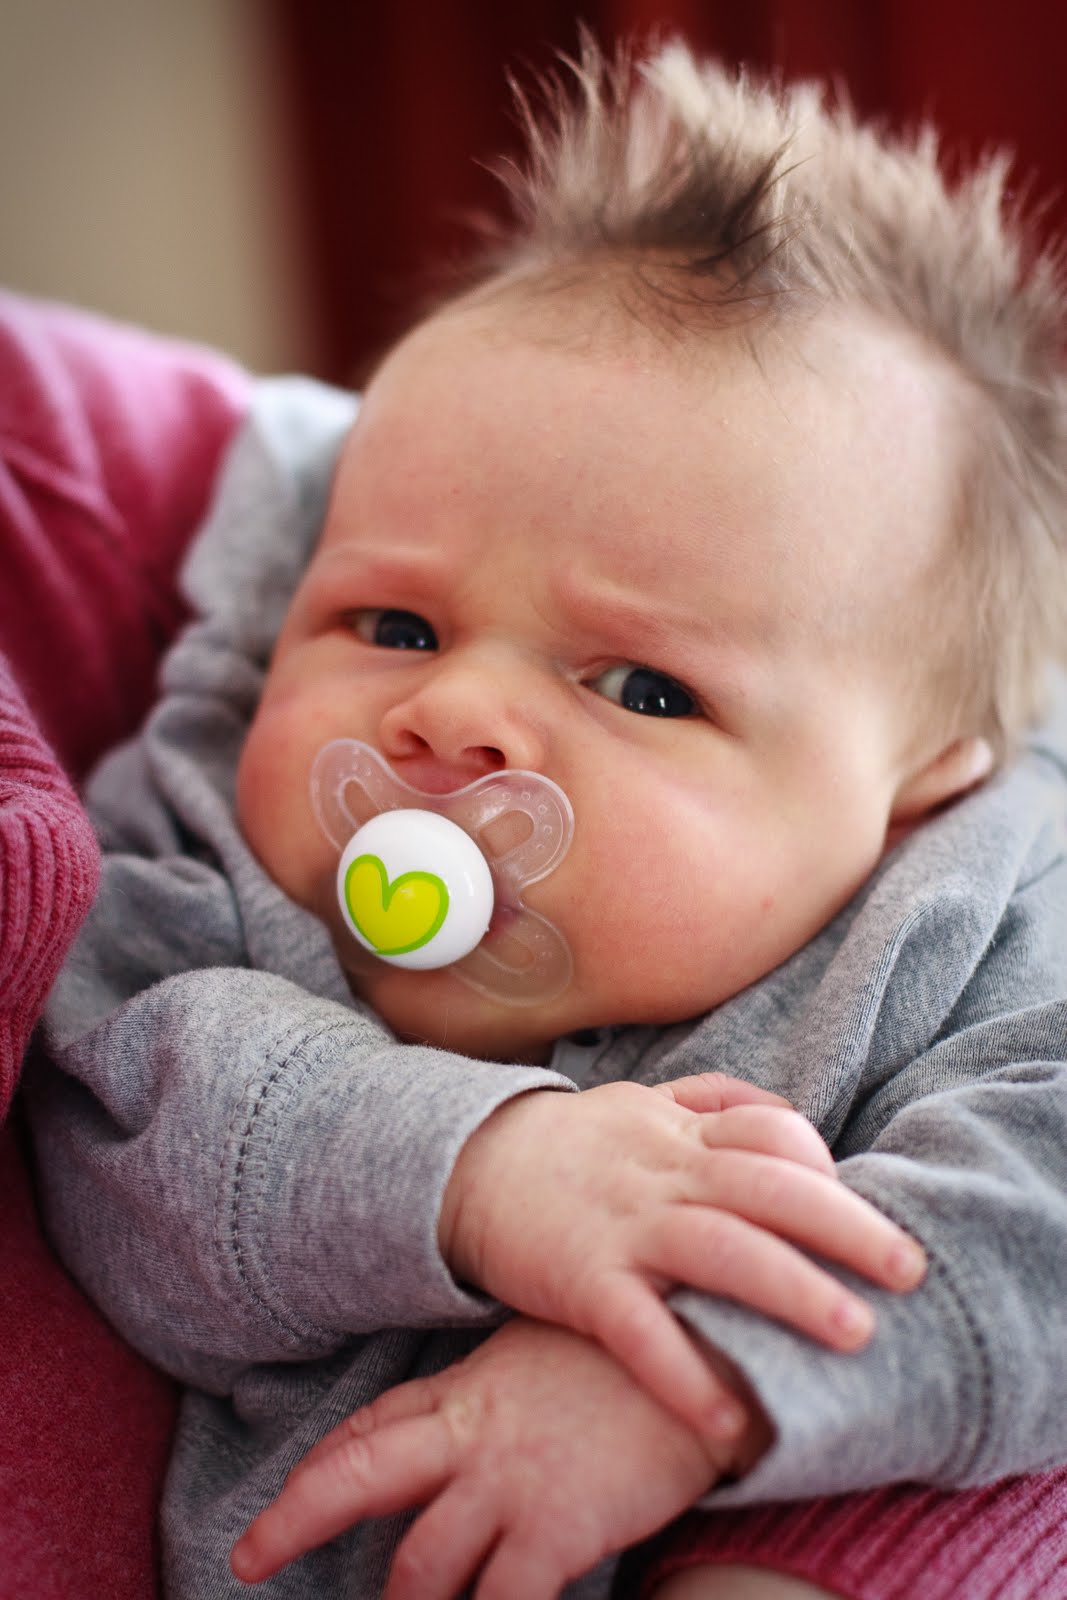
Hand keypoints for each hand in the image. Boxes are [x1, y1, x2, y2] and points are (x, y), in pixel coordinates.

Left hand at [232, 1318, 763, 1598]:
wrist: (713, 1343)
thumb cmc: (642, 1342)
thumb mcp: (556, 1344)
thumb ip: (510, 1380)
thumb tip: (490, 1404)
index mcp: (471, 1386)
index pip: (375, 1427)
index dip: (320, 1468)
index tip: (278, 1501)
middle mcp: (473, 1433)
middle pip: (359, 1474)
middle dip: (296, 1516)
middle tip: (248, 1558)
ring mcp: (509, 1480)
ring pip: (419, 1563)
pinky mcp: (557, 1526)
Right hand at [439, 1072, 925, 1433]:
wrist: (461, 1163)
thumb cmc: (568, 1142)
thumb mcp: (641, 1102)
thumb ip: (712, 1101)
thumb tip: (791, 1116)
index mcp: (681, 1131)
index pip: (772, 1133)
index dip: (825, 1169)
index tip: (862, 1210)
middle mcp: (663, 1171)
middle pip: (768, 1187)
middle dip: (844, 1226)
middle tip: (907, 1269)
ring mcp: (622, 1223)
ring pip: (719, 1249)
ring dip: (791, 1290)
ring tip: (854, 1333)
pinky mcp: (579, 1278)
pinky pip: (638, 1329)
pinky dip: (683, 1373)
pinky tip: (727, 1418)